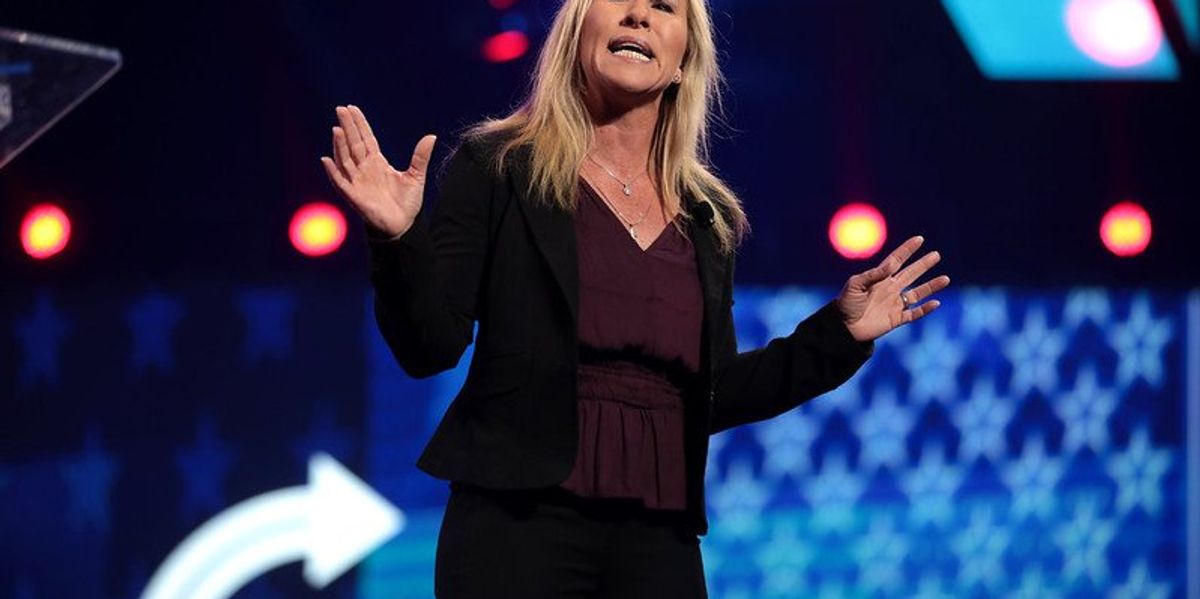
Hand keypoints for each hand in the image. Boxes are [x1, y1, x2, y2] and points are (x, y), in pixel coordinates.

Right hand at [320, 105, 435, 238]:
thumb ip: (420, 157)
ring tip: (337, 128)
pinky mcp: (353, 196)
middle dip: (348, 127)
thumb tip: (432, 136)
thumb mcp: (415, 176)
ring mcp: (358, 181)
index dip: (360, 124)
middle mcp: (365, 169)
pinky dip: (332, 171)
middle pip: (354, 144)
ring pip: (345, 159)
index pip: (366, 139)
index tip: (352, 108)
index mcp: (377, 163)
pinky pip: (340, 182)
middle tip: (341, 108)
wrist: (403, 226)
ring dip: (340, 145)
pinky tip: (326, 160)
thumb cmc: (406, 203)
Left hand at [835, 235, 950, 342]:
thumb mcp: (855, 285)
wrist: (843, 328)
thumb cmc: (846, 304)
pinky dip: (925, 309)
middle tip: (936, 255)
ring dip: (931, 286)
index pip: (896, 260)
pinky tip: (936, 303)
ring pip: (917, 293)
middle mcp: (890, 289)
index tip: (919, 239)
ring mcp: (894, 304)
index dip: (907, 250)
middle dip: (923, 264)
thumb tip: (892, 264)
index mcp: (880, 278)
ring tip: (945, 279)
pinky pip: (914, 314)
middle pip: (911, 274)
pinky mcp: (896, 319)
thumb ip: (873, 274)